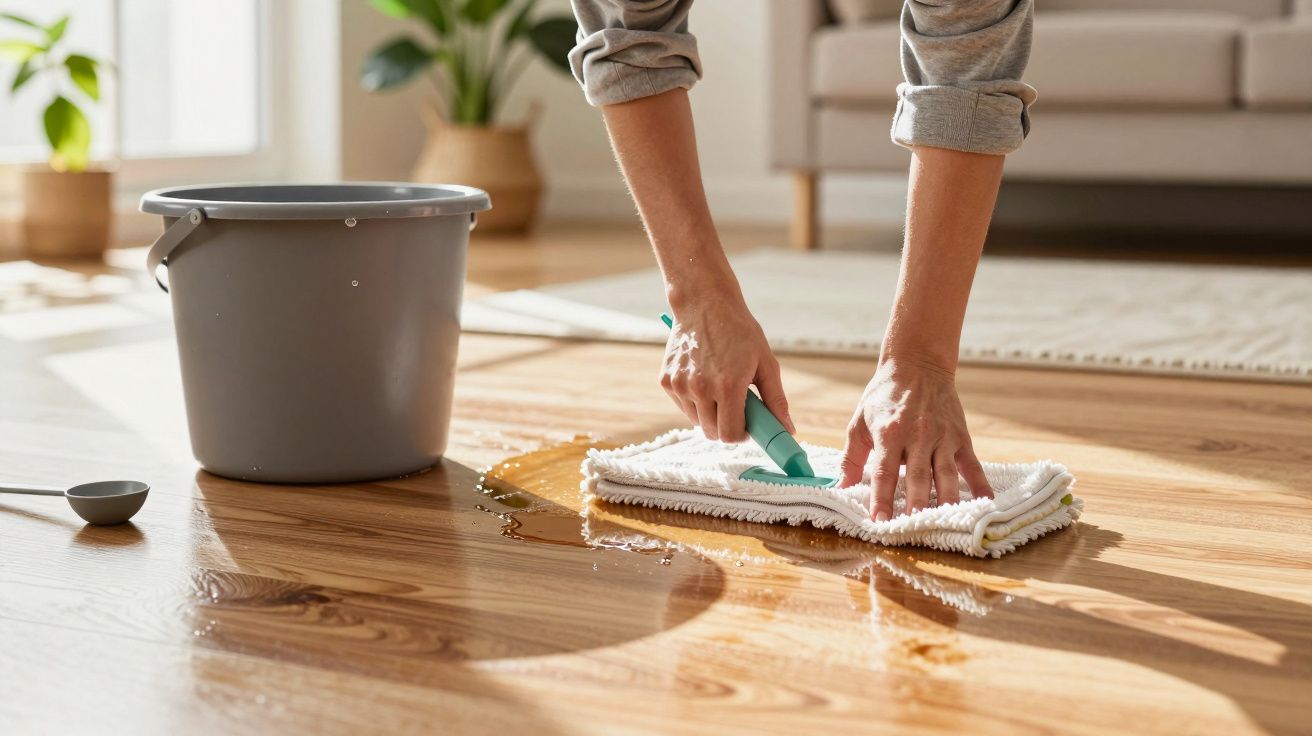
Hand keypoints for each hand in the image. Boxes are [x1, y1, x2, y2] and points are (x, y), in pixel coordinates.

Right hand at [661, 298, 792, 441]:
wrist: (705, 303)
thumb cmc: (740, 331)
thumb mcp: (765, 362)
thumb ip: (776, 399)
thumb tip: (788, 429)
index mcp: (728, 386)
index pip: (731, 435)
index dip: (742, 435)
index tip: (748, 426)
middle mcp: (700, 389)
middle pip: (712, 434)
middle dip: (726, 426)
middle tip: (736, 406)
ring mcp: (680, 385)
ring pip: (697, 422)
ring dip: (709, 414)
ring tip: (718, 387)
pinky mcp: (666, 381)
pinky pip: (683, 407)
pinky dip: (694, 401)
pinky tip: (702, 377)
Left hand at [839, 356, 992, 519]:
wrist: (917, 365)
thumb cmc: (883, 397)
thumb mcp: (859, 423)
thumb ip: (851, 459)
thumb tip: (840, 489)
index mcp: (889, 433)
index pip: (884, 472)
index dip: (881, 498)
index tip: (879, 522)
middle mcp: (917, 435)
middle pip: (918, 477)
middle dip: (915, 505)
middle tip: (913, 530)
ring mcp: (942, 437)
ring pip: (945, 475)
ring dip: (945, 500)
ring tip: (944, 523)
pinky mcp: (960, 437)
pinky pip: (972, 465)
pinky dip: (980, 485)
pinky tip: (984, 503)